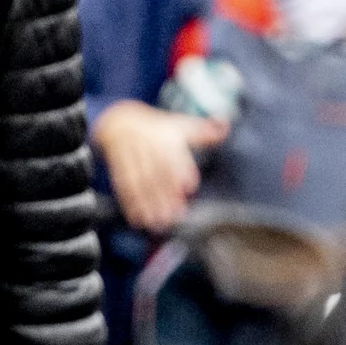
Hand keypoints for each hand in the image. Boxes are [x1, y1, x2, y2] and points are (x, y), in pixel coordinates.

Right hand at [96, 100, 223, 234]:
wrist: (120, 122)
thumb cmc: (158, 128)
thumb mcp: (181, 125)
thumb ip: (205, 131)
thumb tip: (225, 126)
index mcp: (164, 138)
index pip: (172, 154)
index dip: (181, 169)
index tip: (189, 186)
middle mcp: (147, 148)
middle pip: (156, 173)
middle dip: (165, 195)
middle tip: (175, 215)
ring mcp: (131, 160)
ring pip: (140, 184)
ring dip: (148, 204)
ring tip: (158, 222)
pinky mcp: (119, 171)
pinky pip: (124, 188)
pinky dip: (130, 205)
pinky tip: (138, 220)